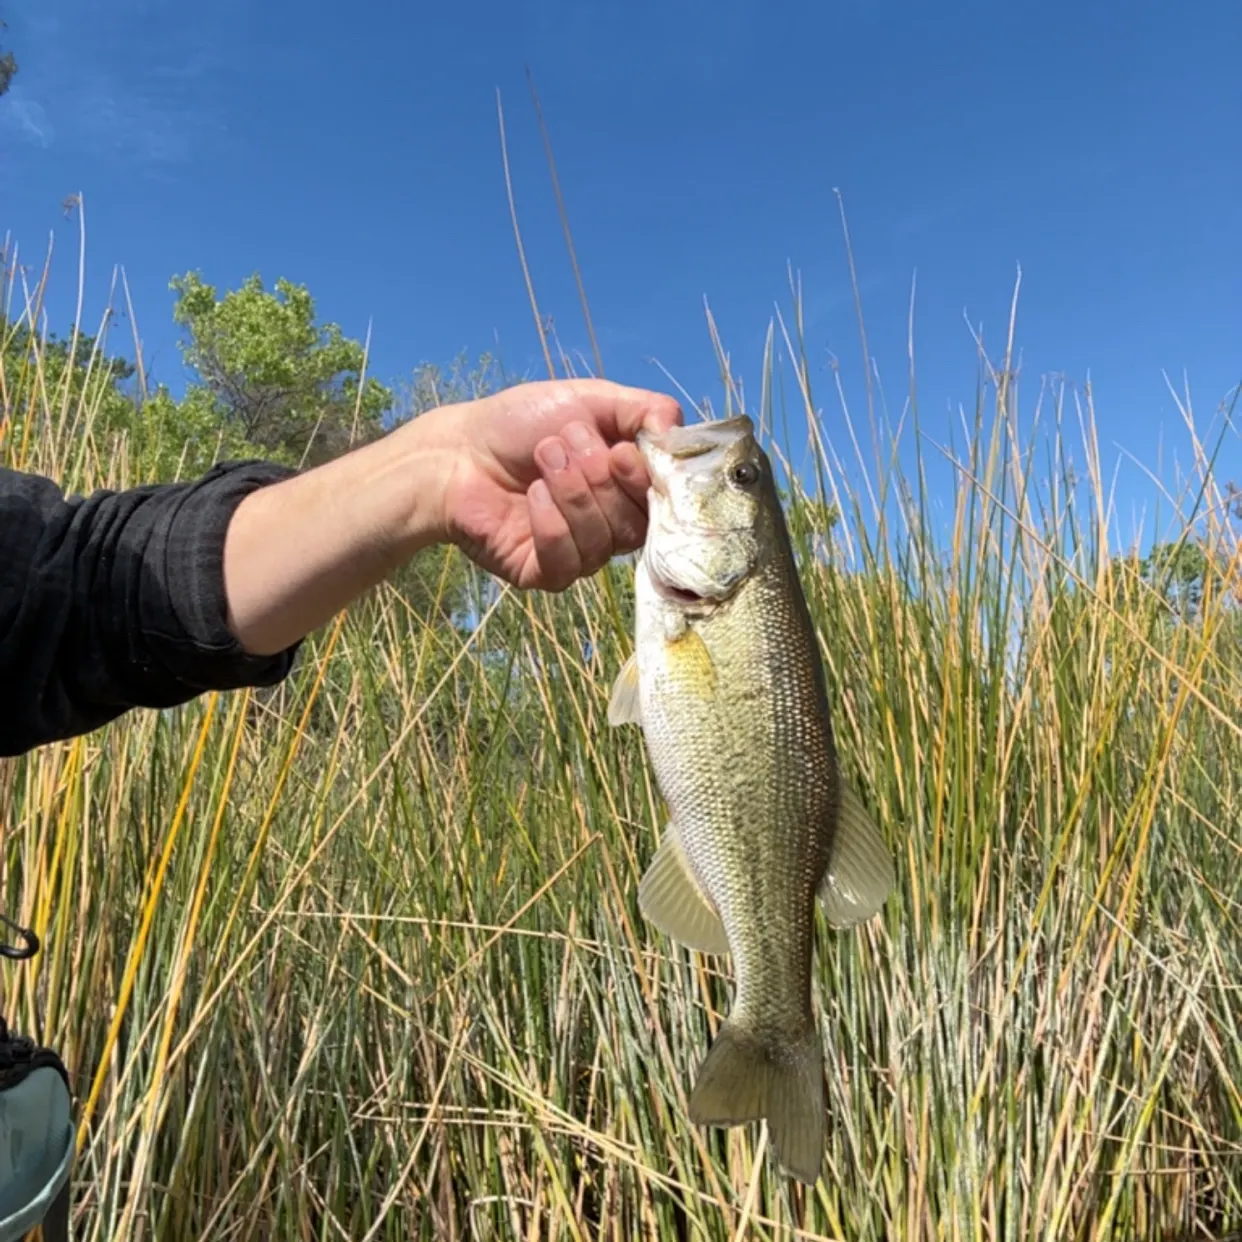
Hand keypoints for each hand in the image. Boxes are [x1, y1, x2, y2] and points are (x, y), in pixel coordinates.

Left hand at [430, 378, 682, 590]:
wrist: (459, 450)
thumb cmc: (522, 424)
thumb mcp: (591, 400)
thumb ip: (644, 410)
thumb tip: (678, 431)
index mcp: (628, 489)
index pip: (664, 504)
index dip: (645, 481)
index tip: (618, 450)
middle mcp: (612, 527)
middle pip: (636, 525)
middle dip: (598, 477)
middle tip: (563, 443)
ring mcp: (580, 554)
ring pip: (603, 543)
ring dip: (571, 493)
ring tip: (542, 459)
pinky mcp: (546, 574)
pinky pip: (567, 561)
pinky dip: (551, 524)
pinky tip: (531, 497)